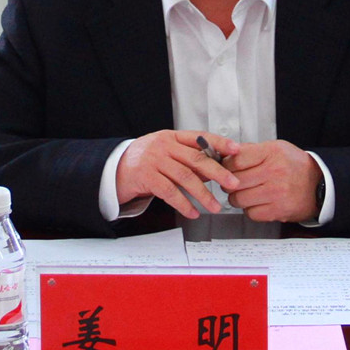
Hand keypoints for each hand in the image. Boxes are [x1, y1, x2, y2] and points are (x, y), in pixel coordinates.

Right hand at [116, 130, 239, 218]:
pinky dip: (183, 204)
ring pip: (185, 177)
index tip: (236, 149)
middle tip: (233, 183)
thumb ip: (187, 159)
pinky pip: (169, 192)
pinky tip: (193, 212)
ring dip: (203, 194)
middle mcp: (163, 146)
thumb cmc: (145, 161)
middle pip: (196, 158)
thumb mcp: (166, 153)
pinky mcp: (145, 177)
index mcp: (171, 137)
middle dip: (218, 172)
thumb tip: (215, 171)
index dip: (219, 143)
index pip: (200, 137)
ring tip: (215, 206)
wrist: (113, 169)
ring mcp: (154, 160)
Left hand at [224, 140, 322, 222]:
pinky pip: (251, 213)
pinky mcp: (278, 211)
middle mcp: (274, 172)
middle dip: (229, 183)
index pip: (236, 160)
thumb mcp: (276, 148)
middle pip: (235, 181)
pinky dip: (250, 209)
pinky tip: (256, 203)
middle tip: (232, 183)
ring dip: (237, 198)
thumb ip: (252, 150)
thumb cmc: (295, 166)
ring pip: (239, 199)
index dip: (226, 165)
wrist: (319, 184)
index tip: (226, 168)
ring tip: (244, 193)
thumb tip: (227, 154)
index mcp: (272, 153)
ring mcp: (276, 193)